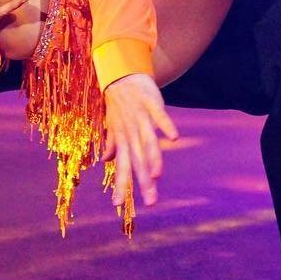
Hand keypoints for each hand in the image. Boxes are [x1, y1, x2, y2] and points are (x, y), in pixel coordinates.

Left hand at [101, 74, 178, 208]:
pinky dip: (166, 126)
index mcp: (122, 139)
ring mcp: (141, 119)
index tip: (117, 205)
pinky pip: (160, 117)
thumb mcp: (111, 126)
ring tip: (157, 176)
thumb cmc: (117, 104)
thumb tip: (106, 161)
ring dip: (153, 158)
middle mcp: (131, 132)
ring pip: (148, 142)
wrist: (121, 75)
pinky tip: (174, 138)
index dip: (120, 184)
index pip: (121, 166)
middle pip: (137, 160)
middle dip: (143, 181)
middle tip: (150, 203)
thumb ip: (111, 144)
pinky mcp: (152, 104)